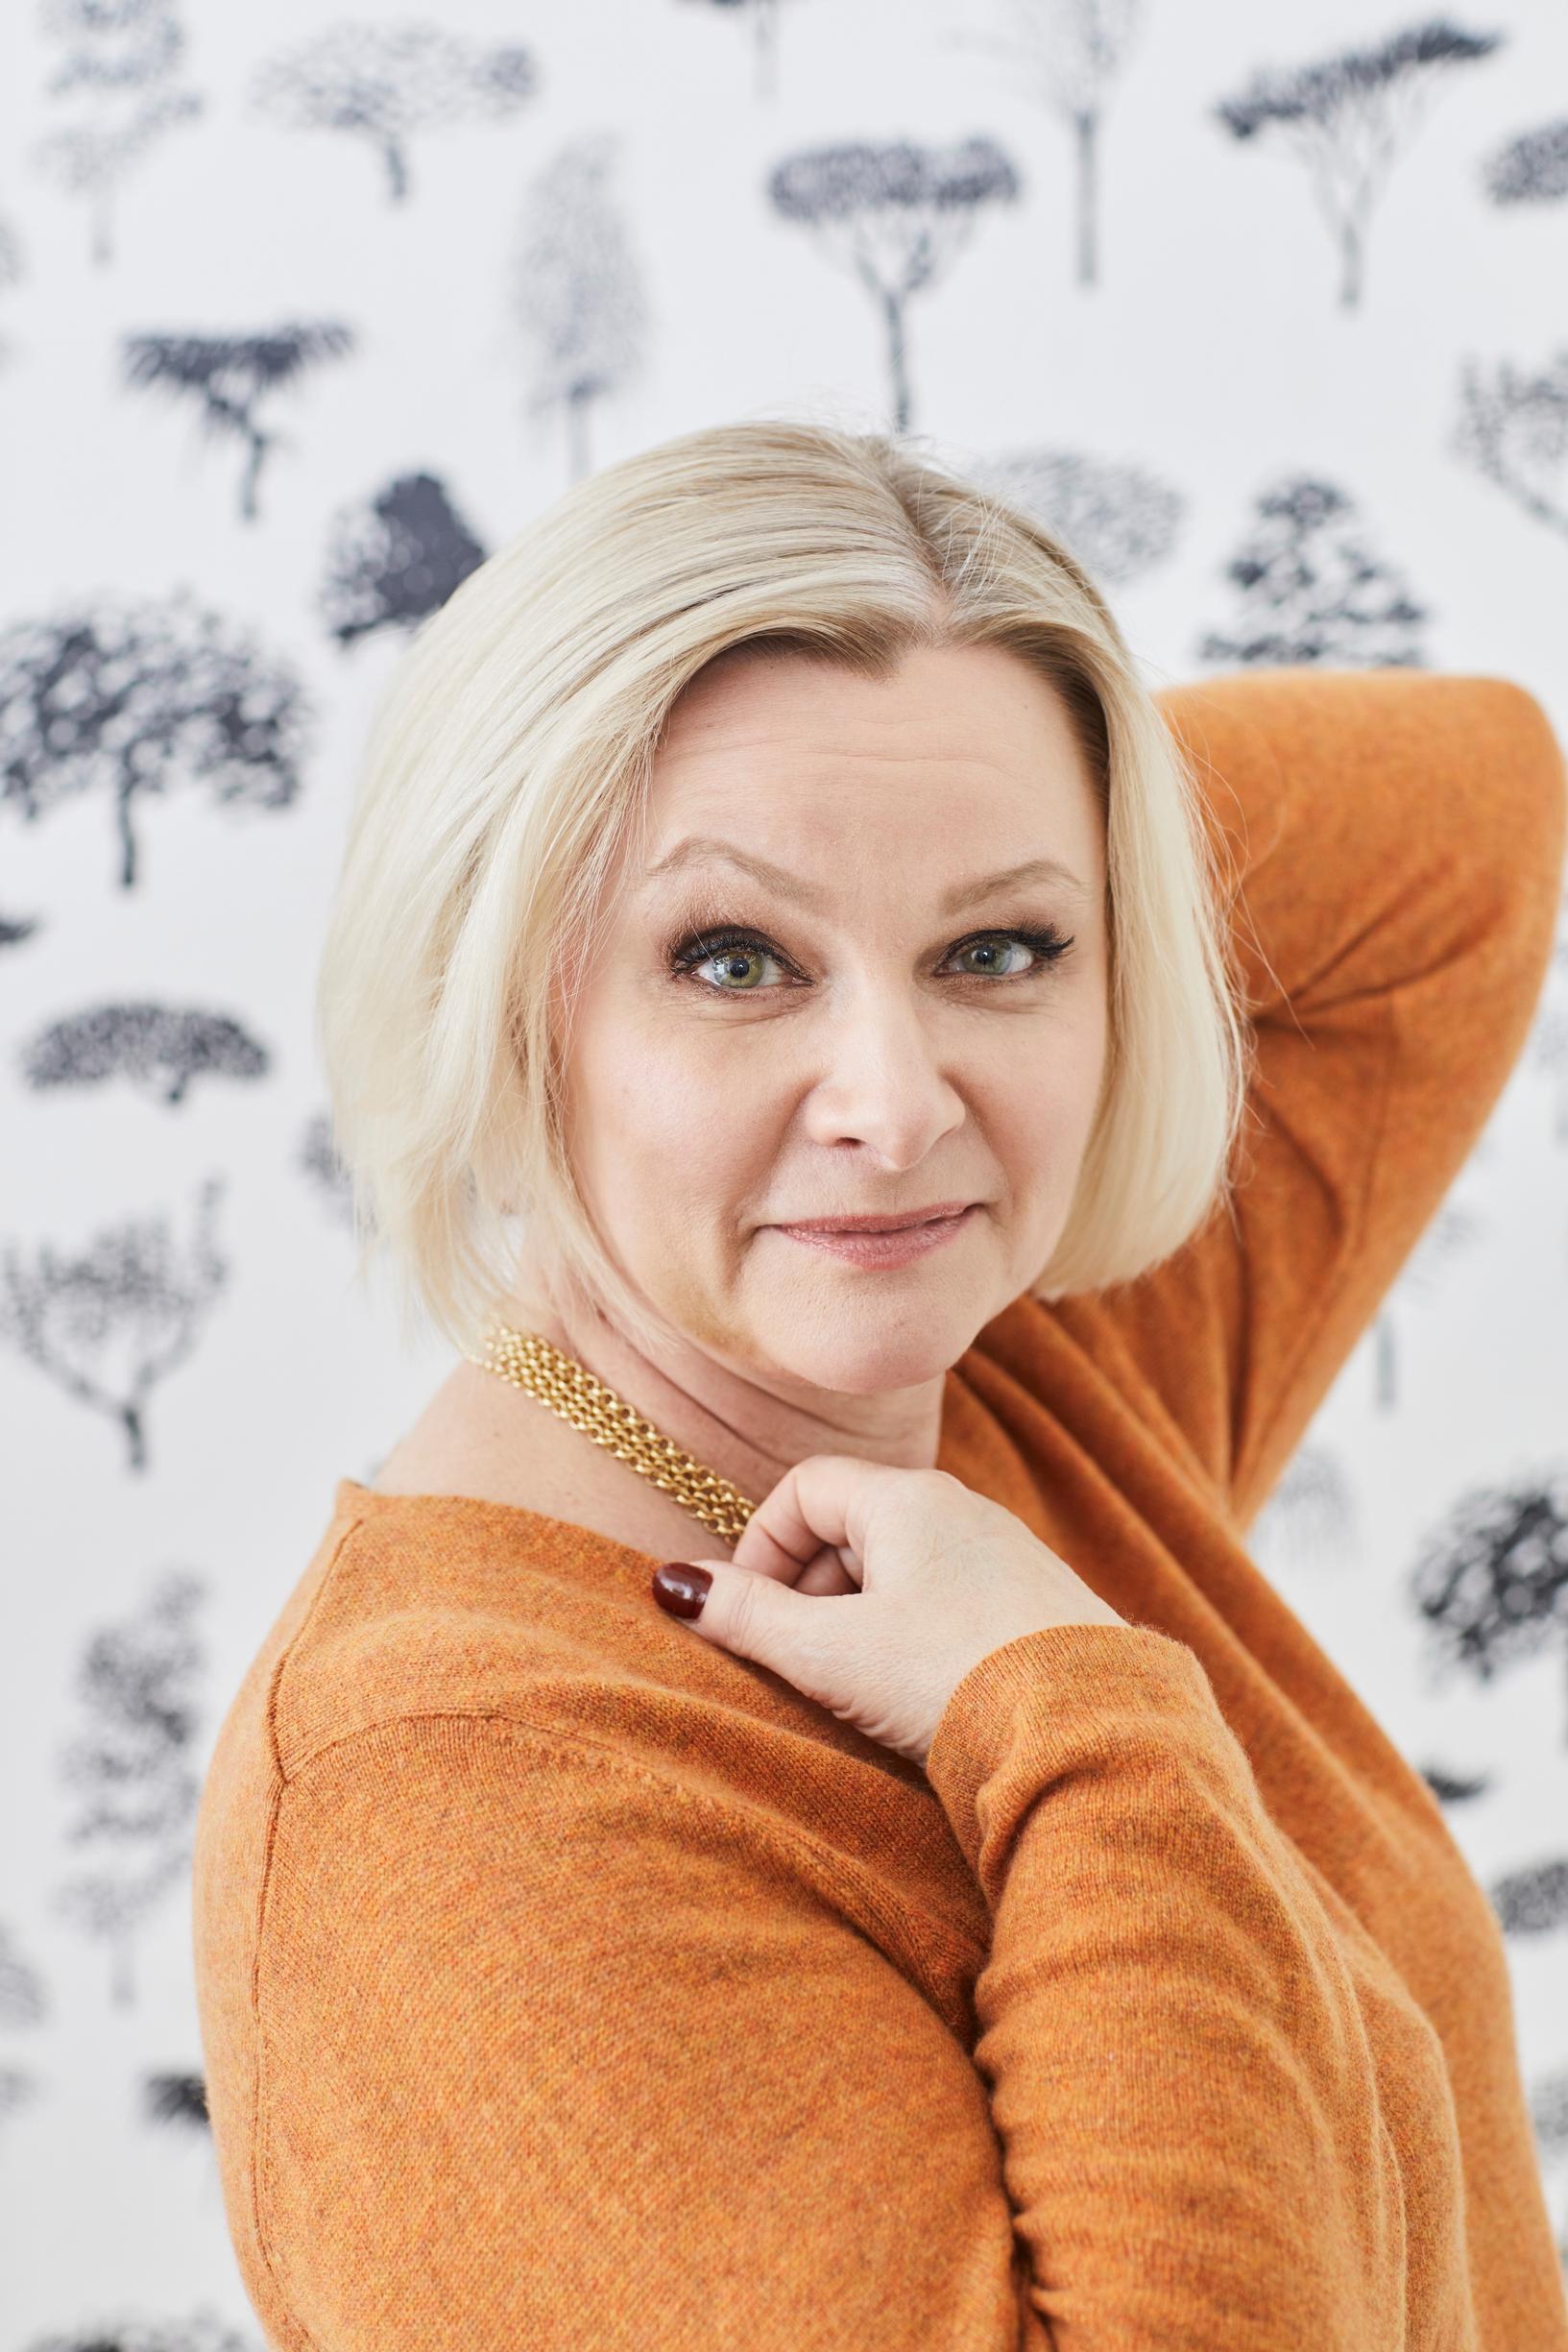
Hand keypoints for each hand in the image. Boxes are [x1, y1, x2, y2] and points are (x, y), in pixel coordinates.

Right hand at [651, 1455, 1127, 1766]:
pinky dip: (915, 1637)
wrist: (1087, 1729)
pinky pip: (952, 1601)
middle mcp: (963, 1510)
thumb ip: (746, 1618)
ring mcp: (1007, 1557)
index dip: (762, 1547)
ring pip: (904, 1569)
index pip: (805, 1487)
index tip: (752, 1615)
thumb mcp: (830, 1652)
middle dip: (810, 1590)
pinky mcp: (1039, 1607)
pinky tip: (921, 1699)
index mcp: (908, 1499)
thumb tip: (671, 1586)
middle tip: (800, 1660)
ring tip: (858, 1689)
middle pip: (853, 1526)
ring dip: (861, 1619)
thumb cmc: (951, 1678)